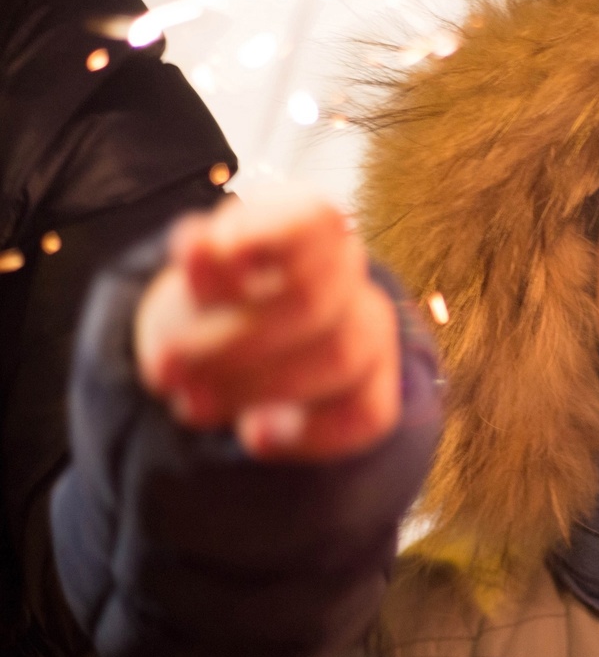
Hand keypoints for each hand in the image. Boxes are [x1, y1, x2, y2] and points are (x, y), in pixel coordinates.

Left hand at [134, 186, 400, 460]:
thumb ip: (199, 271)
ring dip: (257, 388)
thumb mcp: (191, 283)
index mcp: (305, 224)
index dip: (264, 238)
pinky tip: (255, 436)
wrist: (239, 354)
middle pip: (313, 300)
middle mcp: (348, 271)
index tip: (210, 261)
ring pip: (342, 356)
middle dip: (231, 343)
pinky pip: (366, 414)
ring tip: (194, 407)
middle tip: (162, 372)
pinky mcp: (379, 387)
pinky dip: (306, 433)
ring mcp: (370, 328)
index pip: (311, 220)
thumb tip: (199, 245)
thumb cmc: (215, 308)